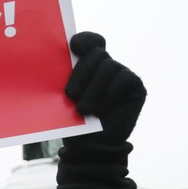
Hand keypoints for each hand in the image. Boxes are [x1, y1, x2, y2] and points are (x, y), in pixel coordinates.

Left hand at [66, 32, 146, 146]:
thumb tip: (51, 61)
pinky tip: (99, 112)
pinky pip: (122, 80)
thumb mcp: (63, 98)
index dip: (84, 40)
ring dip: (93, 89)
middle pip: (97, 53)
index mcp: (88, 65)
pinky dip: (108, 96)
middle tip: (70, 94)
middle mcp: (107, 66)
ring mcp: (122, 75)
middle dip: (82, 72)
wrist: (87, 148)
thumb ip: (64, 78)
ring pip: (108, 67)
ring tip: (83, 109)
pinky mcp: (136, 86)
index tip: (74, 47)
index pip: (90, 41)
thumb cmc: (72, 122)